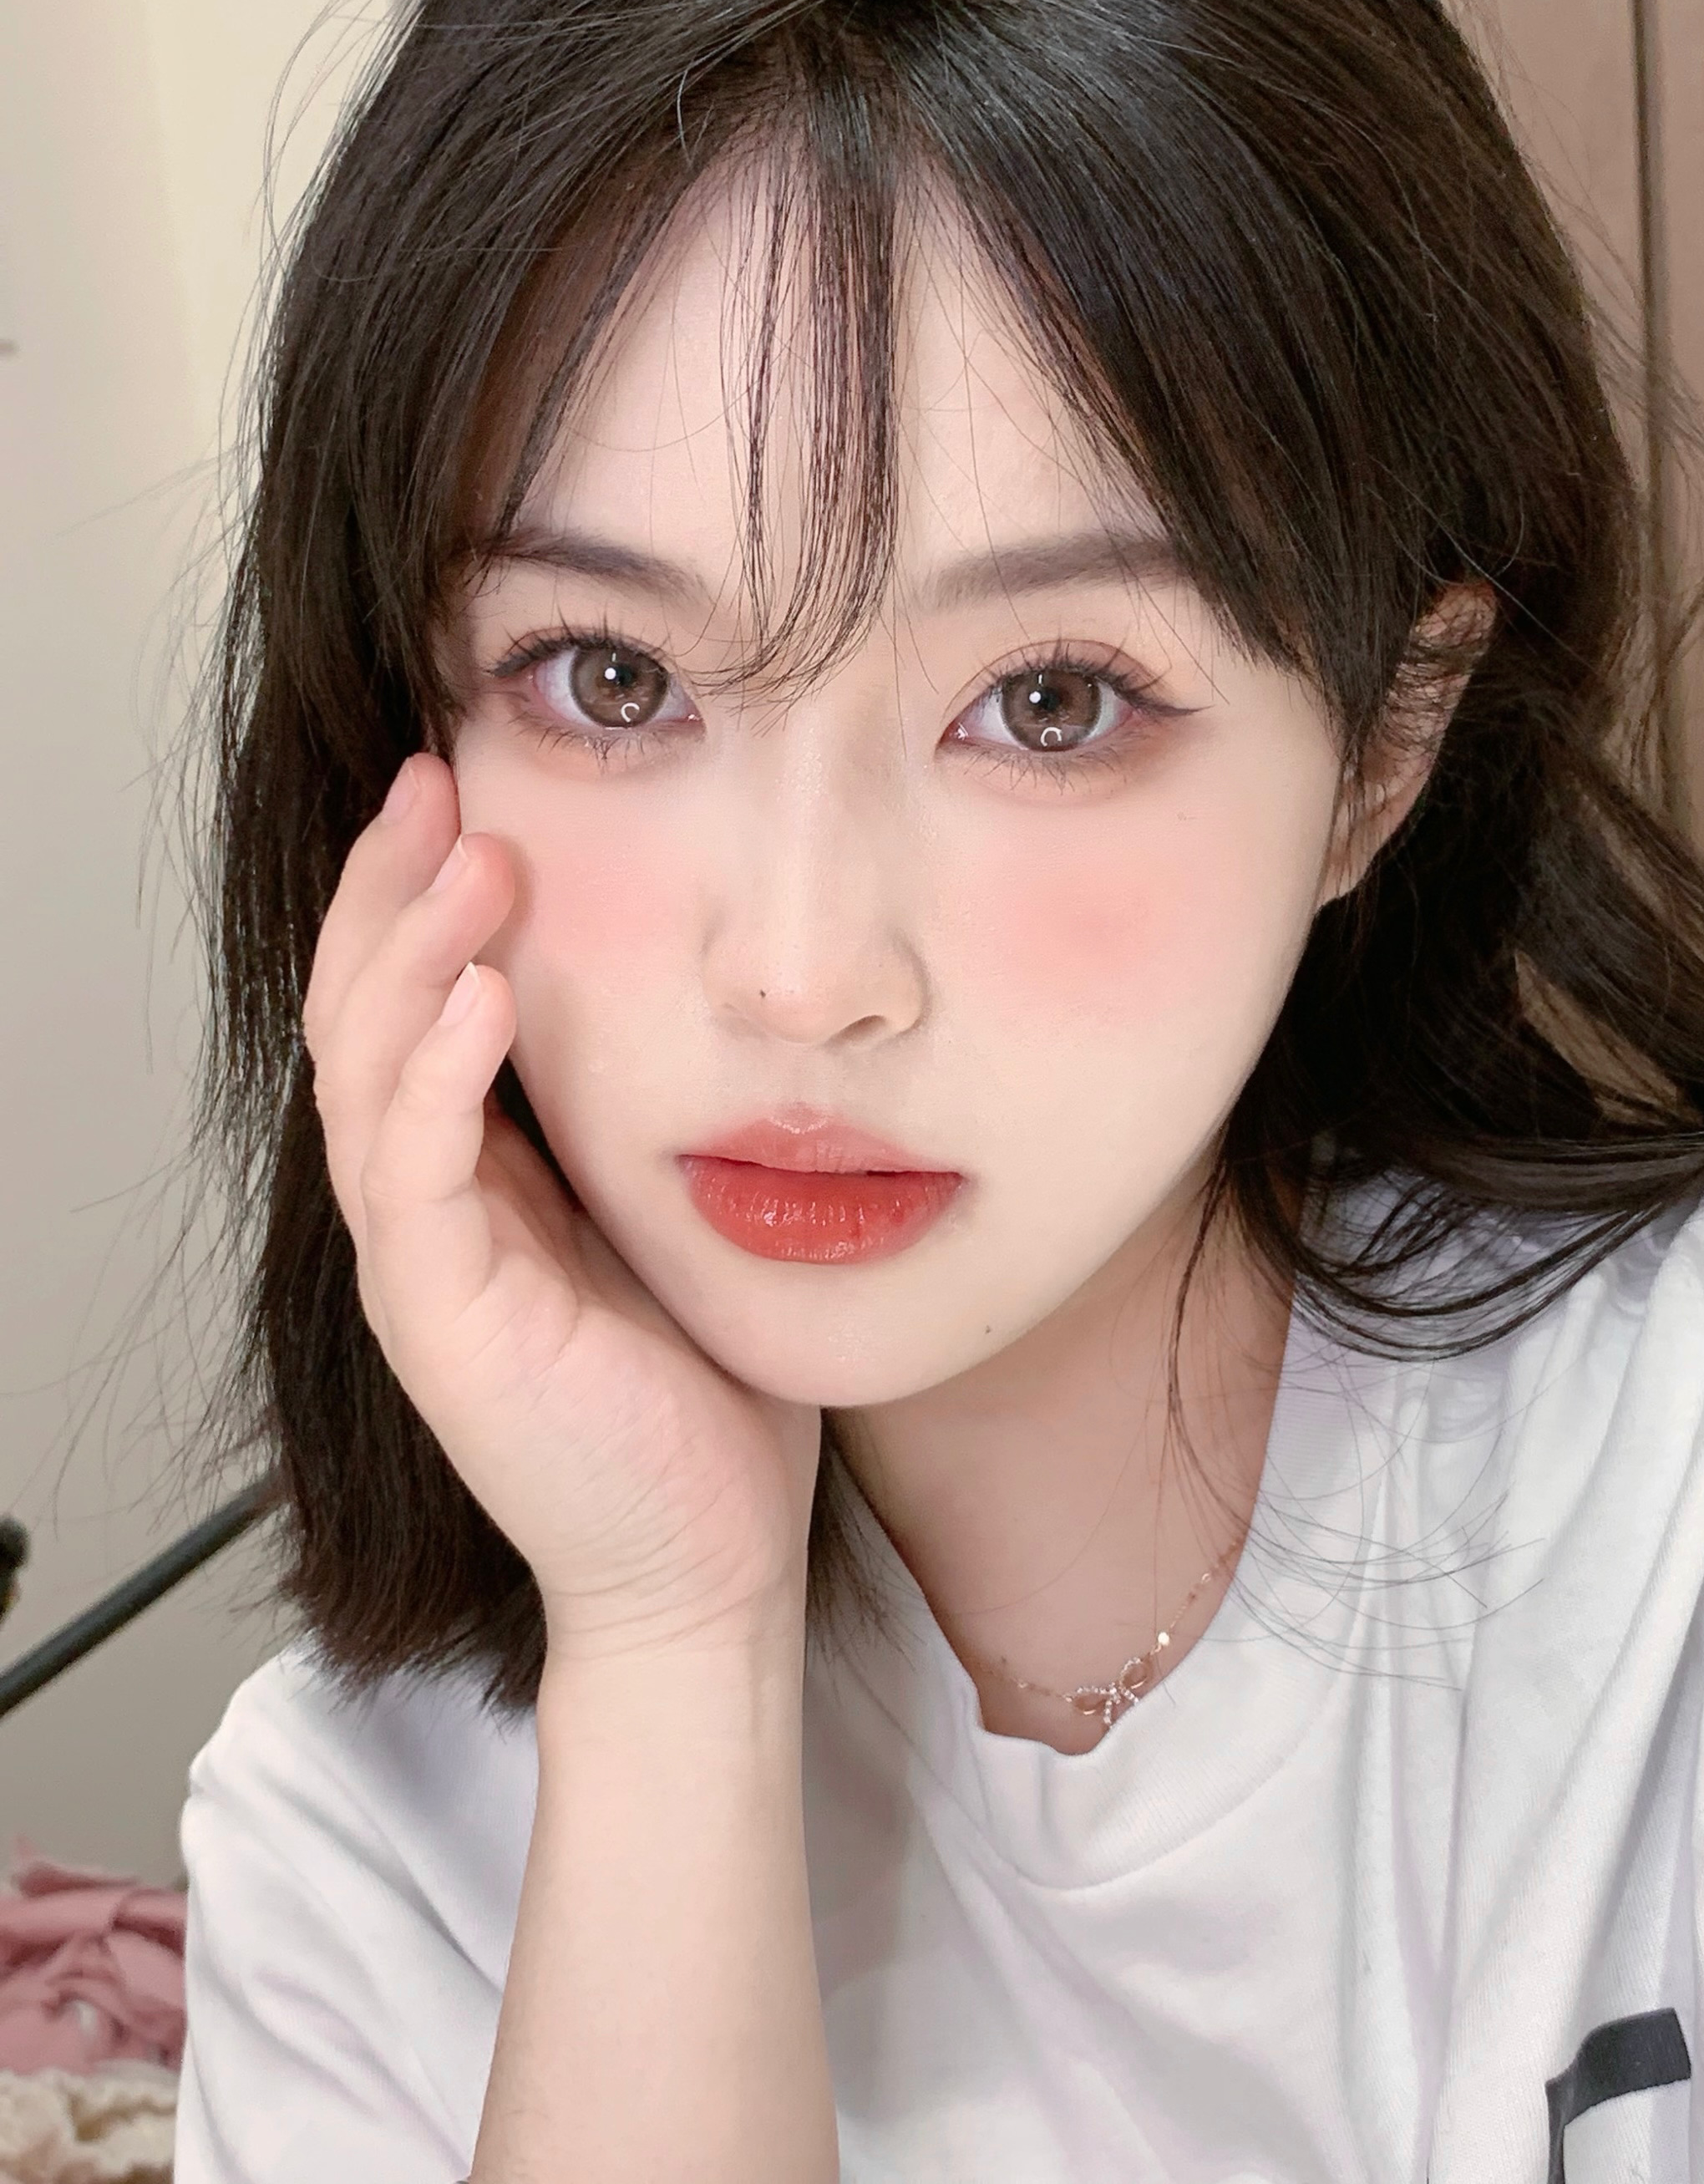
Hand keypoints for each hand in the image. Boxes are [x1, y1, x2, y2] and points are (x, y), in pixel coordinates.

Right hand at [301, 752, 821, 1660]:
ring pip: (368, 1073)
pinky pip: (415, 1175)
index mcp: (474, 1176)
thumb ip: (644, 1111)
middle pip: (361, 1013)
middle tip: (436, 778)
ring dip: (411, 953)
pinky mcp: (441, 1321)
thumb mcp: (669, 1211)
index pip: (412, 1004)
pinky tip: (482, 994)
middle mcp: (424, 1208)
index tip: (472, 788)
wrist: (705, 1563)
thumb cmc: (703, 1394)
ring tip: (469, 853)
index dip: (422, 894)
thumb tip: (694, 991)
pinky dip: (436, 1075)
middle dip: (391, 890)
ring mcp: (418, 1265)